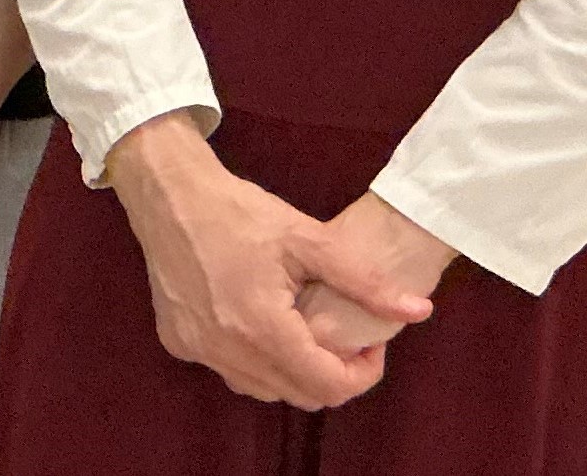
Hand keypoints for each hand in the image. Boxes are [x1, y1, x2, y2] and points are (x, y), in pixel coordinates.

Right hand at [105, 116, 429, 410]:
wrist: (168, 191)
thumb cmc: (238, 209)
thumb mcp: (308, 238)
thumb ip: (365, 282)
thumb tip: (418, 311)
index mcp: (262, 327)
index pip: (327, 386)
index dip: (363, 373)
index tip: (372, 342)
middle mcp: (226, 350)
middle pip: (298, 394)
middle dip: (332, 372)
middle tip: (344, 333)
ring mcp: (198, 349)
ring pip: (263, 388)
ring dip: (293, 369)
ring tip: (304, 324)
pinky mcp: (178, 341)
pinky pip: (229, 369)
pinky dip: (255, 358)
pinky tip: (259, 319)